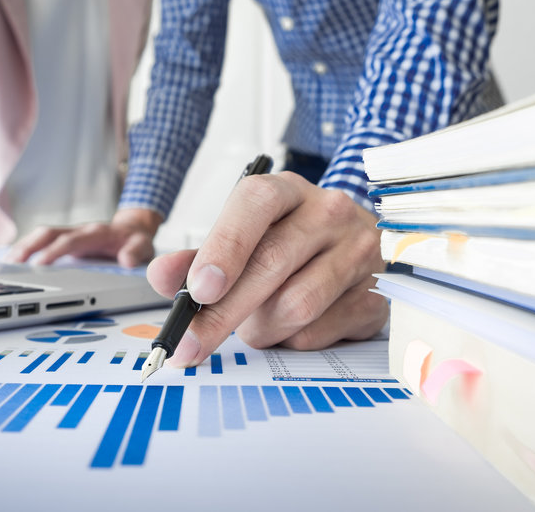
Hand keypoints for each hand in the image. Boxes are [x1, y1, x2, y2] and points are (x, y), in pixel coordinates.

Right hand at [5, 208, 162, 267]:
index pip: (70, 241)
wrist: (134, 231)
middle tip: (12, 262)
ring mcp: (71, 235)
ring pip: (42, 236)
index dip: (54, 252)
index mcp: (96, 233)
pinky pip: (43, 242)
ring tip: (6, 264)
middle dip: (29, 246)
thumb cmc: (136, 241)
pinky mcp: (66, 242)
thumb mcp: (143, 247)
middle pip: (48, 233)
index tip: (40, 264)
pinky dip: (28, 250)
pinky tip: (14, 261)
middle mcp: (80, 231)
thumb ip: (136, 253)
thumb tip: (127, 260)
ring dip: (24, 248)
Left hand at [146, 171, 387, 366]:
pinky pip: (319, 332)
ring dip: (260, 329)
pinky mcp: (374, 294)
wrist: (352, 249)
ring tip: (252, 326)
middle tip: (190, 343)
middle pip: (271, 263)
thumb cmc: (286, 243)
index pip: (256, 204)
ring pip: (295, 305)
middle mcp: (329, 213)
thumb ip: (197, 260)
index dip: (225, 247)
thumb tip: (160, 275)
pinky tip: (287, 328)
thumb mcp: (241, 241)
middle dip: (222, 312)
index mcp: (288, 190)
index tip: (198, 290)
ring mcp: (359, 252)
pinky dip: (290, 341)